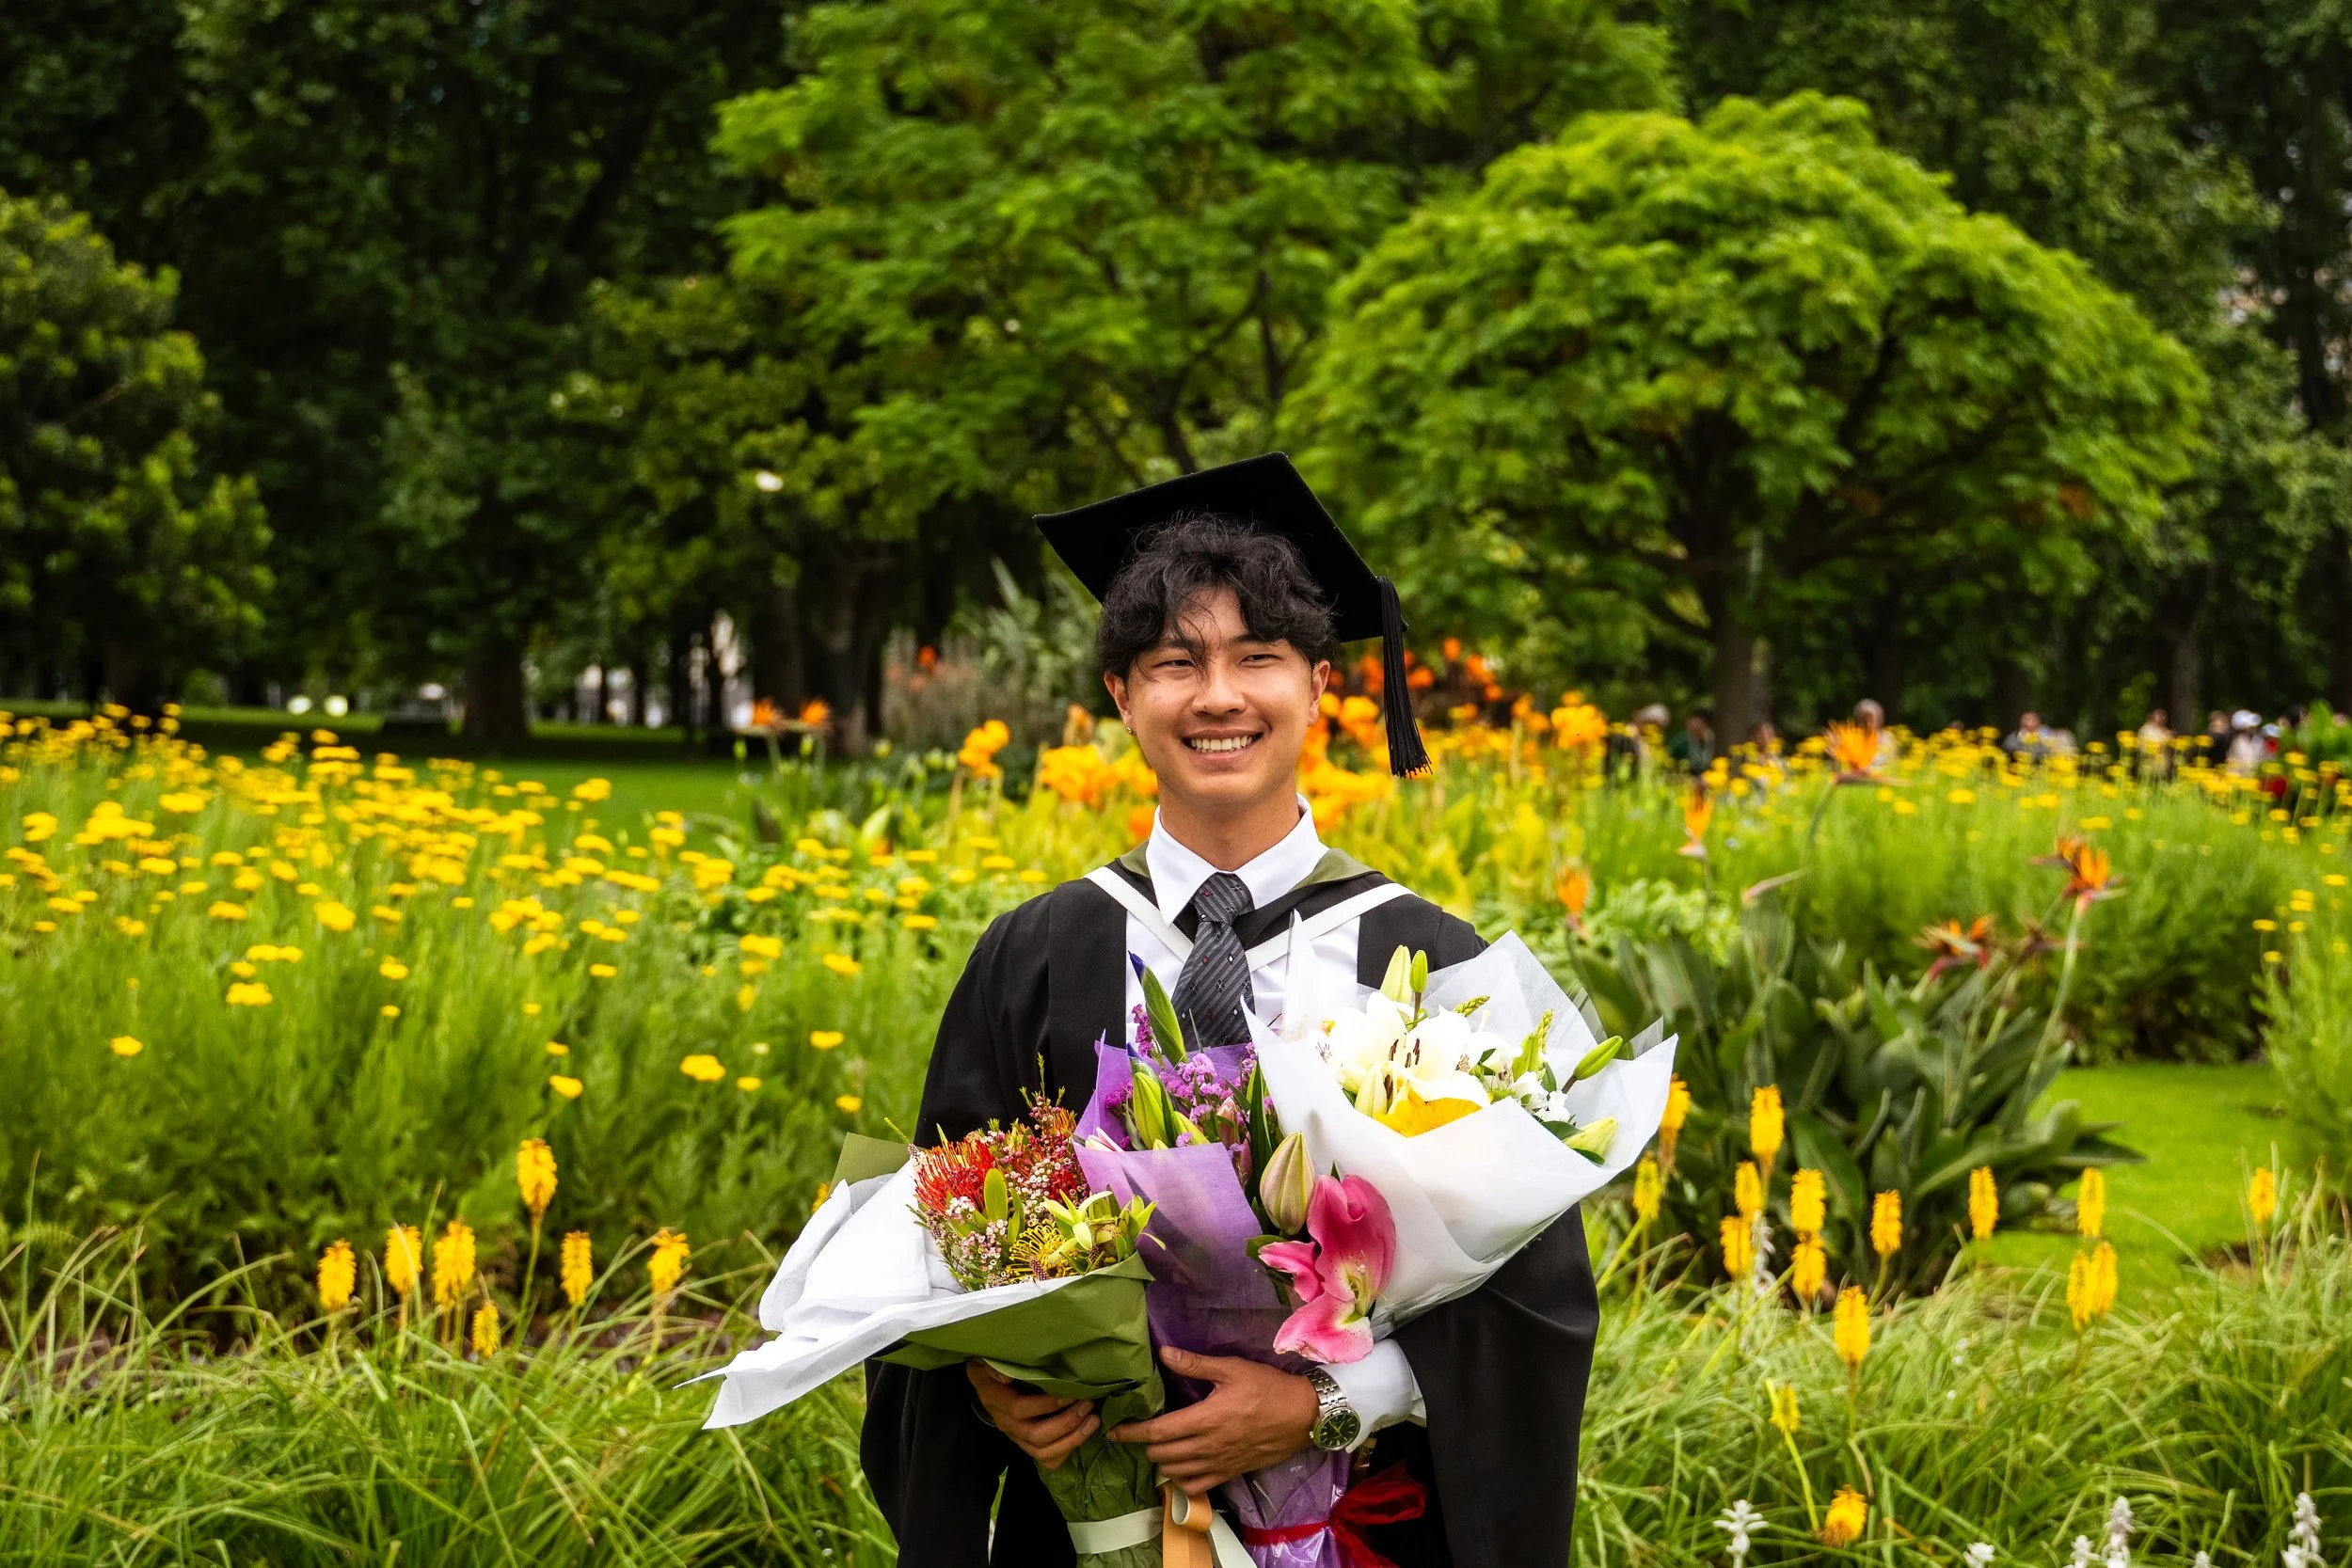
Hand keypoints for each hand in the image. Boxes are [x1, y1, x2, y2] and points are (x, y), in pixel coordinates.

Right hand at [966, 1359, 1098, 1469]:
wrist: (985, 1380)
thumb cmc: (992, 1365)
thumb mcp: (988, 1360)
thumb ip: (996, 1367)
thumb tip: (1007, 1377)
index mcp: (996, 1401)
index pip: (1020, 1409)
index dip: (1046, 1404)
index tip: (1070, 1394)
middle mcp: (1005, 1424)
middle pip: (1035, 1436)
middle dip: (1066, 1423)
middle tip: (1088, 1406)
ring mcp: (1017, 1437)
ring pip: (1043, 1452)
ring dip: (1072, 1439)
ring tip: (1093, 1421)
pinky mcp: (1027, 1443)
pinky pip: (1047, 1459)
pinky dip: (1066, 1450)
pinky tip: (1083, 1434)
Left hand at [1105, 1346, 1317, 1496]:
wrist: (1303, 1416)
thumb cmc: (1267, 1387)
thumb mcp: (1231, 1368)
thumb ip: (1195, 1364)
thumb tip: (1163, 1353)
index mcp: (1205, 1419)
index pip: (1157, 1431)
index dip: (1131, 1432)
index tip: (1114, 1431)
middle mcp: (1208, 1446)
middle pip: (1162, 1454)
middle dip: (1144, 1444)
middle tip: (1139, 1431)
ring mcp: (1219, 1463)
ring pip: (1175, 1472)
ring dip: (1160, 1460)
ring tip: (1157, 1446)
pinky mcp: (1230, 1472)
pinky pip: (1196, 1487)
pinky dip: (1181, 1480)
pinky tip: (1179, 1467)